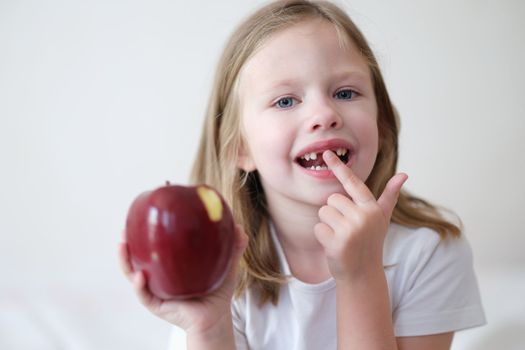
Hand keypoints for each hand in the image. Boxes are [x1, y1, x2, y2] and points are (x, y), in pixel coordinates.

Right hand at [118, 224, 247, 336]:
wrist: (216, 318)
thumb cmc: (216, 291)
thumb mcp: (224, 265)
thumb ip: (232, 247)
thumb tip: (240, 228)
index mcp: (168, 267)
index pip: (151, 248)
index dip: (141, 235)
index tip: (138, 218)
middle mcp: (158, 278)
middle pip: (134, 260)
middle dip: (125, 247)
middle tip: (123, 232)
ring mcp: (155, 291)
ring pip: (132, 276)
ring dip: (125, 261)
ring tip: (123, 246)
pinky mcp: (158, 305)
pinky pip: (144, 295)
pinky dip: (139, 285)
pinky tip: (139, 276)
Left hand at [314, 150, 407, 280]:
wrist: (363, 274)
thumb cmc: (370, 242)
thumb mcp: (382, 218)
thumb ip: (389, 196)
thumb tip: (404, 174)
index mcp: (372, 208)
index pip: (353, 182)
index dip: (339, 167)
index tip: (326, 152)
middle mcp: (364, 217)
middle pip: (332, 199)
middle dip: (334, 212)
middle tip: (346, 229)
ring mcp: (351, 230)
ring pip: (323, 212)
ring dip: (327, 224)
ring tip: (341, 237)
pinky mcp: (337, 243)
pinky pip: (318, 228)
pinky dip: (322, 237)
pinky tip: (335, 246)